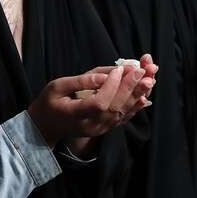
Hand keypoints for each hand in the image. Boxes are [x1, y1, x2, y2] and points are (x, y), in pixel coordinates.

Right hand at [27, 55, 157, 150]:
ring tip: (149, 79)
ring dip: (137, 95)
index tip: (119, 69)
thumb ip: (79, 82)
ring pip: (122, 113)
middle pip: (115, 107)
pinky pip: (123, 118)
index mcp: (75, 115)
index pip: (99, 102)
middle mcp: (90, 125)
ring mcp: (99, 129)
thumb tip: (102, 77)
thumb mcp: (55, 87)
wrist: (47, 126)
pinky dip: (135, 107)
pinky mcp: (105, 128)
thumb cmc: (49, 102)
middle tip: (142, 70)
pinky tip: (145, 96)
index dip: (112, 86)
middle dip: (130, 87)